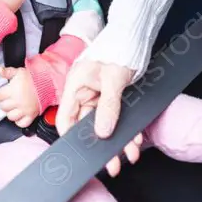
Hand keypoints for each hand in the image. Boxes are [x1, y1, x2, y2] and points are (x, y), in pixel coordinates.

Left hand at [0, 66, 40, 126]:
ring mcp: (24, 109)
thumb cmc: (34, 77)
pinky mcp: (31, 115)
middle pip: (3, 107)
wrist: (49, 83)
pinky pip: (22, 123)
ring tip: (13, 107)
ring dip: (10, 112)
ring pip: (10, 116)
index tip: (0, 93)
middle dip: (4, 103)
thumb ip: (7, 72)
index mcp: (12, 91)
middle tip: (8, 99)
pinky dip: (19, 121)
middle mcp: (17, 101)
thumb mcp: (19, 71)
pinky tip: (20, 115)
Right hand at [56, 58, 141, 176]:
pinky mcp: (115, 98)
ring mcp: (101, 97)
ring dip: (118, 142)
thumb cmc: (119, 48)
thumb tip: (102, 132)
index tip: (82, 154)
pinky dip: (128, 130)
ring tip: (129, 155)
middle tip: (111, 165)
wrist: (136, 36)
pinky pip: (119, 119)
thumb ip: (108, 106)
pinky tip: (136, 141)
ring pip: (107, 125)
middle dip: (102, 146)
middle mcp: (86, 94)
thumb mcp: (112, 79)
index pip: (66, 118)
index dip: (71, 137)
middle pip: (89, 126)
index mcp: (76, 86)